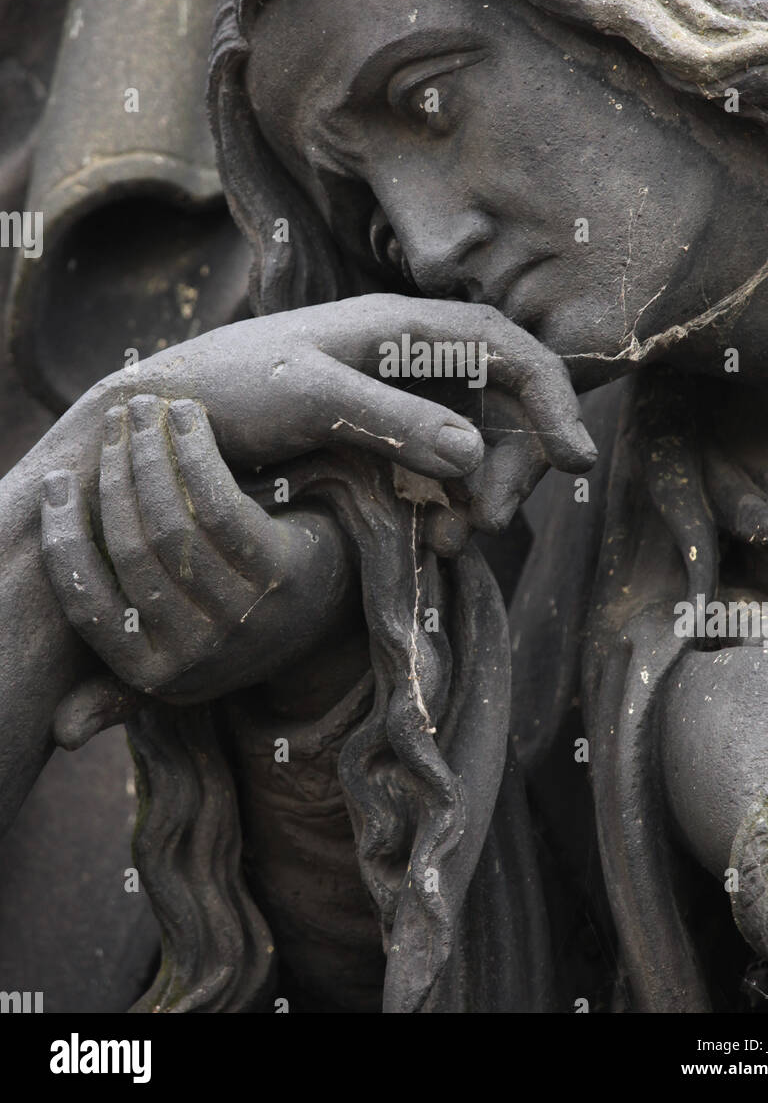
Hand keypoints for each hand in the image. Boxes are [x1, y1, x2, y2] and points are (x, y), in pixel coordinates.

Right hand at [41, 395, 355, 711]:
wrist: (336, 599)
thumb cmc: (238, 618)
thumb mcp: (182, 656)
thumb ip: (119, 683)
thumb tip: (58, 733)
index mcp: (157, 677)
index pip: (89, 608)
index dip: (64, 541)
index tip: (56, 481)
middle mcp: (198, 657)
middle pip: (131, 553)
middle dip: (112, 477)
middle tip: (112, 421)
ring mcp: (243, 618)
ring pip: (170, 524)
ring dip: (151, 454)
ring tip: (147, 408)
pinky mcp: (281, 575)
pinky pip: (218, 504)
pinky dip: (196, 455)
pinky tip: (189, 420)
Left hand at [76, 293, 596, 534]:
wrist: (159, 421)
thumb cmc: (225, 389)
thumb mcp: (307, 396)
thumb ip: (390, 418)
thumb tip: (476, 455)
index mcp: (403, 327)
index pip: (508, 349)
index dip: (552, 398)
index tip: (573, 460)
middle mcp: (411, 359)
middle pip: (504, 404)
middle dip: (513, 463)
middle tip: (486, 523)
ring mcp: (397, 400)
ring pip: (476, 445)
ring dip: (479, 494)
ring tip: (448, 541)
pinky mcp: (379, 441)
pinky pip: (439, 472)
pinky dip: (447, 504)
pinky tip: (427, 536)